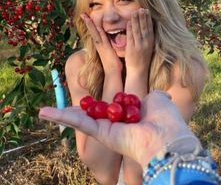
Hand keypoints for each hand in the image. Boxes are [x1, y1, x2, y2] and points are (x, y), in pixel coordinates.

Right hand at [39, 91, 197, 168]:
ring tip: (42, 111)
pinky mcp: (100, 133)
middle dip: (75, 108)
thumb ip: (153, 96)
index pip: (108, 105)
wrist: (169, 137)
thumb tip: (158, 95)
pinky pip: (79, 123)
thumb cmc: (165, 118)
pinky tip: (44, 113)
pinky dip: (61, 117)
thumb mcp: (157, 99)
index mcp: (127, 114)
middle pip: (90, 113)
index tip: (89, 92)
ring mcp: (106, 129)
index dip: (98, 99)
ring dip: (61, 114)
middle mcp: (114, 123)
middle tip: (60, 102)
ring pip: (80, 119)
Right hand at [81, 13, 122, 73]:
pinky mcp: (103, 46)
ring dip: (89, 23)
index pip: (96, 32)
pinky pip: (98, 35)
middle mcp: (99, 44)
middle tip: (82, 14)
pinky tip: (92, 23)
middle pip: (92, 30)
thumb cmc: (114, 64)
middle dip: (88, 22)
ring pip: (93, 31)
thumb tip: (114, 45)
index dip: (92, 25)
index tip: (88, 18)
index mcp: (101, 45)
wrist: (113, 72)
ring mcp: (100, 45)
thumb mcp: (112, 53)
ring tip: (84, 15)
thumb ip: (112, 48)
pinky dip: (94, 29)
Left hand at [125, 8, 153, 73]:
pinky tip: (129, 22)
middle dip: (143, 17)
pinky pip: (131, 36)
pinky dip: (130, 28)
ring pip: (138, 30)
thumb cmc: (142, 59)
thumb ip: (147, 38)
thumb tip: (147, 28)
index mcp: (151, 42)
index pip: (150, 28)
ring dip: (136, 20)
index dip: (148, 19)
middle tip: (141, 8)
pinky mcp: (132, 48)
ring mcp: (139, 45)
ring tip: (135, 12)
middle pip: (144, 27)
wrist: (138, 71)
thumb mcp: (148, 47)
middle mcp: (146, 43)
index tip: (146, 10)